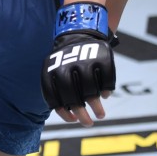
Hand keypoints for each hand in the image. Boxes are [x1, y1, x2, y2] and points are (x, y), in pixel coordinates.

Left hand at [41, 2, 115, 126]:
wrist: (79, 31)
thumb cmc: (65, 60)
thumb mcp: (55, 70)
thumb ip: (59, 91)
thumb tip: (72, 117)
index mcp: (50, 70)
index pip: (53, 96)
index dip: (63, 112)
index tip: (72, 120)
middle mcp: (66, 66)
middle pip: (72, 96)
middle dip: (81, 113)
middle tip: (88, 124)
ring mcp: (85, 61)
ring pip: (91, 90)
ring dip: (96, 107)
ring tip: (100, 115)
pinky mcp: (102, 58)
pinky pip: (106, 79)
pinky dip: (106, 90)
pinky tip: (105, 96)